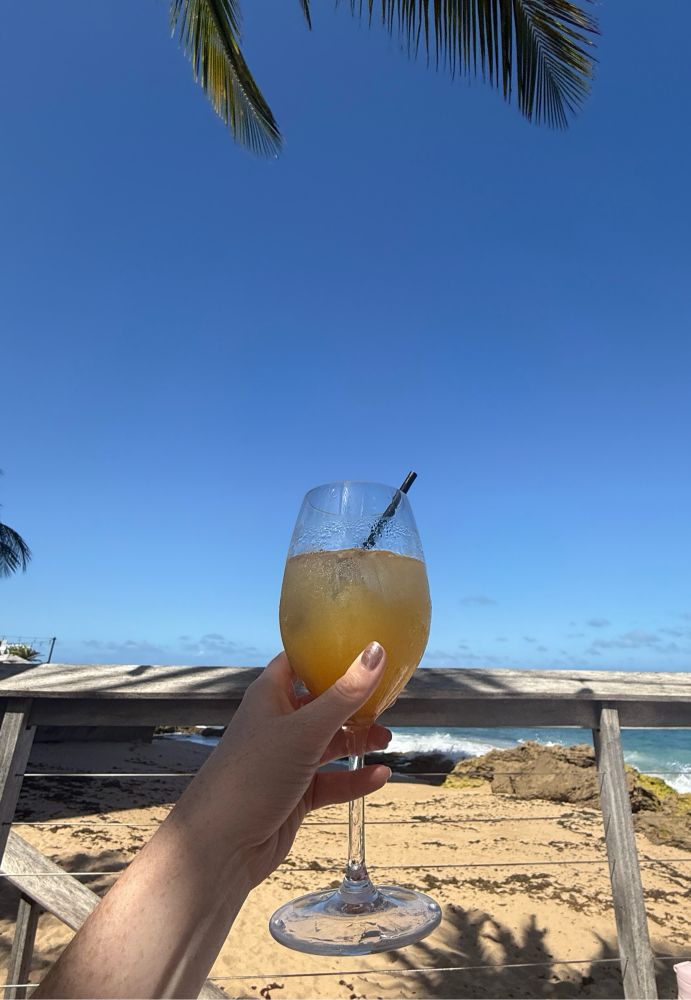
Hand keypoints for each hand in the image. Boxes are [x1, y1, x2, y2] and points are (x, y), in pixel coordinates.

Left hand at [169, 641, 391, 887]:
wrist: (221, 846)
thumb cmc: (253, 774)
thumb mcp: (304, 730)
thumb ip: (344, 695)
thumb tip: (376, 651)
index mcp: (269, 696)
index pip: (298, 661)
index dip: (325, 651)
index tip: (361, 644)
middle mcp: (278, 723)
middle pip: (320, 703)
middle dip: (351, 701)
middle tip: (385, 698)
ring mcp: (286, 760)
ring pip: (328, 743)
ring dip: (356, 740)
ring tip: (386, 739)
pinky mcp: (295, 794)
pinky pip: (331, 781)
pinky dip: (354, 779)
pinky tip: (379, 777)